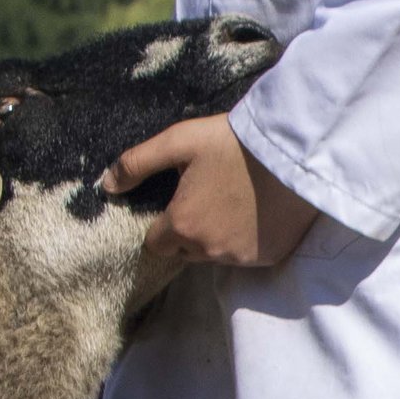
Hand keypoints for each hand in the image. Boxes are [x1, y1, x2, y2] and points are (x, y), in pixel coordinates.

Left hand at [105, 113, 318, 277]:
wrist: (294, 153)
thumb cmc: (232, 143)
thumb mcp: (178, 141)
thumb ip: (136, 163)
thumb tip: (105, 185)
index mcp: (182, 225)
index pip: (156, 244)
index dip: (163, 223)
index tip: (179, 201)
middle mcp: (208, 249)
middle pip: (185, 252)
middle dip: (189, 232)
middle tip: (207, 198)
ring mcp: (240, 257)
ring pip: (216, 255)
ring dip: (217, 237)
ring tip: (234, 203)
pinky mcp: (268, 257)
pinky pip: (246, 255)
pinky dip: (246, 240)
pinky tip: (256, 213)